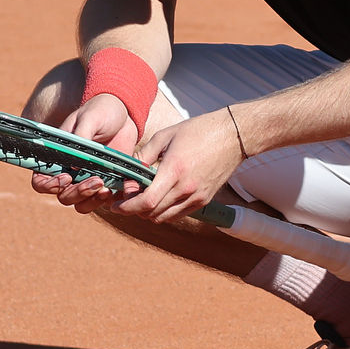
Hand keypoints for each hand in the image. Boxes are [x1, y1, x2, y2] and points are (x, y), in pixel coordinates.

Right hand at [31, 94, 139, 213]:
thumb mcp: (89, 119)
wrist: (125, 113)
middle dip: (77, 193)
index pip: (40, 181)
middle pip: (62, 196)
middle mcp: (68, 172)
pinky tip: (114, 189)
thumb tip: (74, 167)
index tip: (67, 177)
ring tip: (105, 187)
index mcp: (56, 157)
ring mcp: (86, 179)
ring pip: (80, 203)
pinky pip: (99, 201)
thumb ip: (80, 138)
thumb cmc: (101, 111)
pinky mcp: (105, 182)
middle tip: (96, 181)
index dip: (49, 186)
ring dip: (90, 200)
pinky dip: (105, 200)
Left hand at [111, 107, 244, 222]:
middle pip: (151, 214)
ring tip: (143, 197)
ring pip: (164, 217)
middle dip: (133, 209)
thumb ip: (143, 155)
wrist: (233, 136)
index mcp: (174, 171)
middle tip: (127, 197)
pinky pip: (178, 214)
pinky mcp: (204, 200)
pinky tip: (160, 197)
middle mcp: (186, 189)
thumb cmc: (199, 131)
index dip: (126, 207)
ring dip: (148, 212)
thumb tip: (128, 170)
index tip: (116, 204)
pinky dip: (164, 211)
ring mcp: (197, 197)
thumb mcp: (165, 136)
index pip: (145, 202)